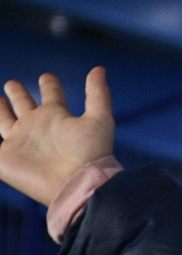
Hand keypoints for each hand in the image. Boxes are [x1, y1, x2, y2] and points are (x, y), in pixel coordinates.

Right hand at [0, 69, 113, 206]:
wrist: (76, 185)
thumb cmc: (90, 154)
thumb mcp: (99, 120)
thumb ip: (98, 95)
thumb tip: (99, 69)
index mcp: (56, 116)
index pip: (51, 94)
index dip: (49, 84)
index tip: (47, 77)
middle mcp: (37, 127)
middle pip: (25, 105)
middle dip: (19, 94)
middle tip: (13, 83)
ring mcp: (20, 141)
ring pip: (5, 121)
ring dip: (1, 109)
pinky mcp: (5, 158)